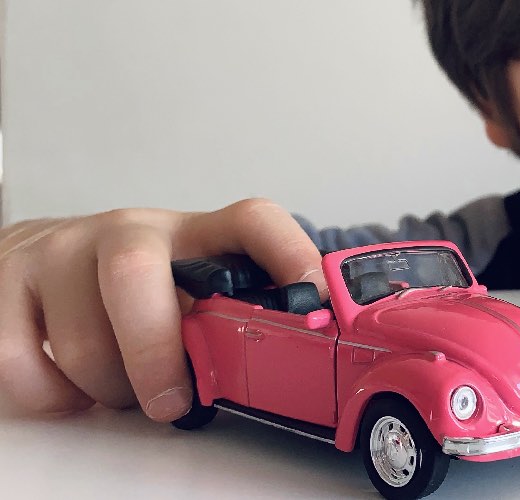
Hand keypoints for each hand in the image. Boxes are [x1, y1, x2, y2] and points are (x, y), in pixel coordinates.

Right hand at [0, 199, 325, 420]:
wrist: (40, 262)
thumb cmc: (135, 291)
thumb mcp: (190, 290)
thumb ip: (229, 318)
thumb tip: (286, 369)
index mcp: (194, 234)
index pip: (251, 221)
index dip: (287, 253)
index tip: (311, 299)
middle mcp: (131, 232)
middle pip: (136, 275)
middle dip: (155, 352)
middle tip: (174, 403)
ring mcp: (64, 252)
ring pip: (82, 335)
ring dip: (109, 387)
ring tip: (124, 390)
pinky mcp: (9, 282)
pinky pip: (20, 356)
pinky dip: (53, 394)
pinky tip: (73, 391)